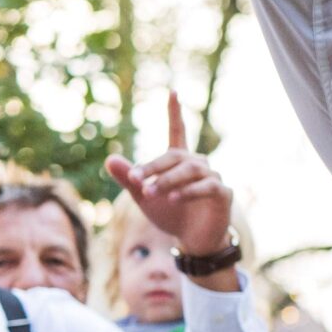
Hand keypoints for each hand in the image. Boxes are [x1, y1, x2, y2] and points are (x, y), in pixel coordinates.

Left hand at [105, 92, 232, 260]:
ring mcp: (213, 178)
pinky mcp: (223, 194)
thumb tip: (109, 160)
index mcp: (179, 161)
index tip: (173, 91)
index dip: (175, 112)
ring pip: (190, 170)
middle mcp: (198, 164)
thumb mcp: (144, 197)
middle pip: (175, 156)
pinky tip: (174, 198)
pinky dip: (189, 191)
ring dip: (168, 180)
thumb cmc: (170, 213)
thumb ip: (129, 179)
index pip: (178, 131)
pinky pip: (207, 187)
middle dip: (153, 167)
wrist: (192, 241)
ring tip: (149, 192)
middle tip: (134, 179)